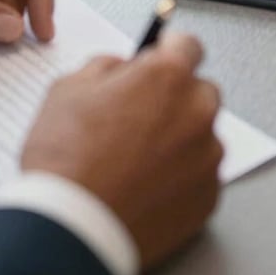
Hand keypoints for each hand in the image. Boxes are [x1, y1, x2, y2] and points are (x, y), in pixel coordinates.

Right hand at [21, 32, 222, 269]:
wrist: (72, 229)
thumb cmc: (66, 161)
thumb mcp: (68, 89)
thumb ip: (105, 65)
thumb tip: (121, 66)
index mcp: (167, 76)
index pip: (188, 45)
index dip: (169, 49)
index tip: (162, 55)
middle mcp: (197, 111)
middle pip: (198, 90)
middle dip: (175, 97)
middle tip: (140, 116)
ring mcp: (207, 155)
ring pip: (202, 134)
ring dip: (180, 137)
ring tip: (138, 159)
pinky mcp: (209, 195)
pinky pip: (201, 173)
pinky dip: (182, 175)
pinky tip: (148, 183)